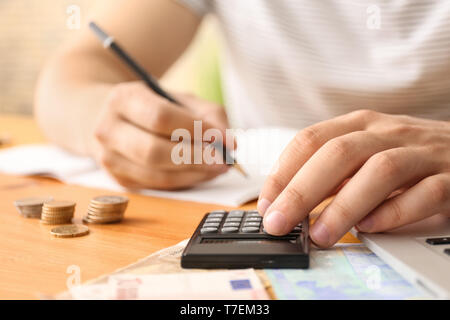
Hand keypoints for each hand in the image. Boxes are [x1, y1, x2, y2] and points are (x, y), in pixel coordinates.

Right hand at [92, 81, 230, 189]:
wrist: (111, 118)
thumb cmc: (152, 106)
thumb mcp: (179, 98)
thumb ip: (208, 114)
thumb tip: (229, 143)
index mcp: (123, 99)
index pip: (160, 117)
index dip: (195, 129)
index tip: (222, 137)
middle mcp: (108, 129)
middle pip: (153, 151)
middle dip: (195, 158)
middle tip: (223, 160)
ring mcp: (109, 159)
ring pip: (156, 175)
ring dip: (193, 174)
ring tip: (217, 167)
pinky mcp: (119, 179)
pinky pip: (157, 186)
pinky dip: (185, 181)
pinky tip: (201, 173)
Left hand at [257, 110, 449, 246]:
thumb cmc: (406, 155)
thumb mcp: (365, 152)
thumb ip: (332, 172)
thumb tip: (288, 201)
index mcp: (360, 125)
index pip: (311, 139)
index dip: (283, 172)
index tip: (266, 203)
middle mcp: (388, 133)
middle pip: (338, 153)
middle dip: (301, 190)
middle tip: (278, 222)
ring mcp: (422, 153)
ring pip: (379, 171)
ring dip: (344, 206)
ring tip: (320, 235)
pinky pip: (424, 194)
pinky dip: (393, 213)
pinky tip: (370, 229)